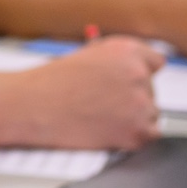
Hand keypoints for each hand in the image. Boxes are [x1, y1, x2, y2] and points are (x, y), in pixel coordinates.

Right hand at [19, 36, 164, 147]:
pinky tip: (108, 131)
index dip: (138, 76)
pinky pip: (149, 135)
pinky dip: (132, 137)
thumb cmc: (51, 84)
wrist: (31, 106)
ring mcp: (140, 102)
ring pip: (152, 113)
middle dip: (132, 100)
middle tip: (102, 106)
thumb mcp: (87, 57)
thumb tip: (139, 73)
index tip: (127, 85)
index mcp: (127, 50)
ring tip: (100, 118)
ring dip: (133, 119)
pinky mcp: (137, 130)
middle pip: (151, 90)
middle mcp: (138, 72)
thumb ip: (117, 63)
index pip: (155, 63)